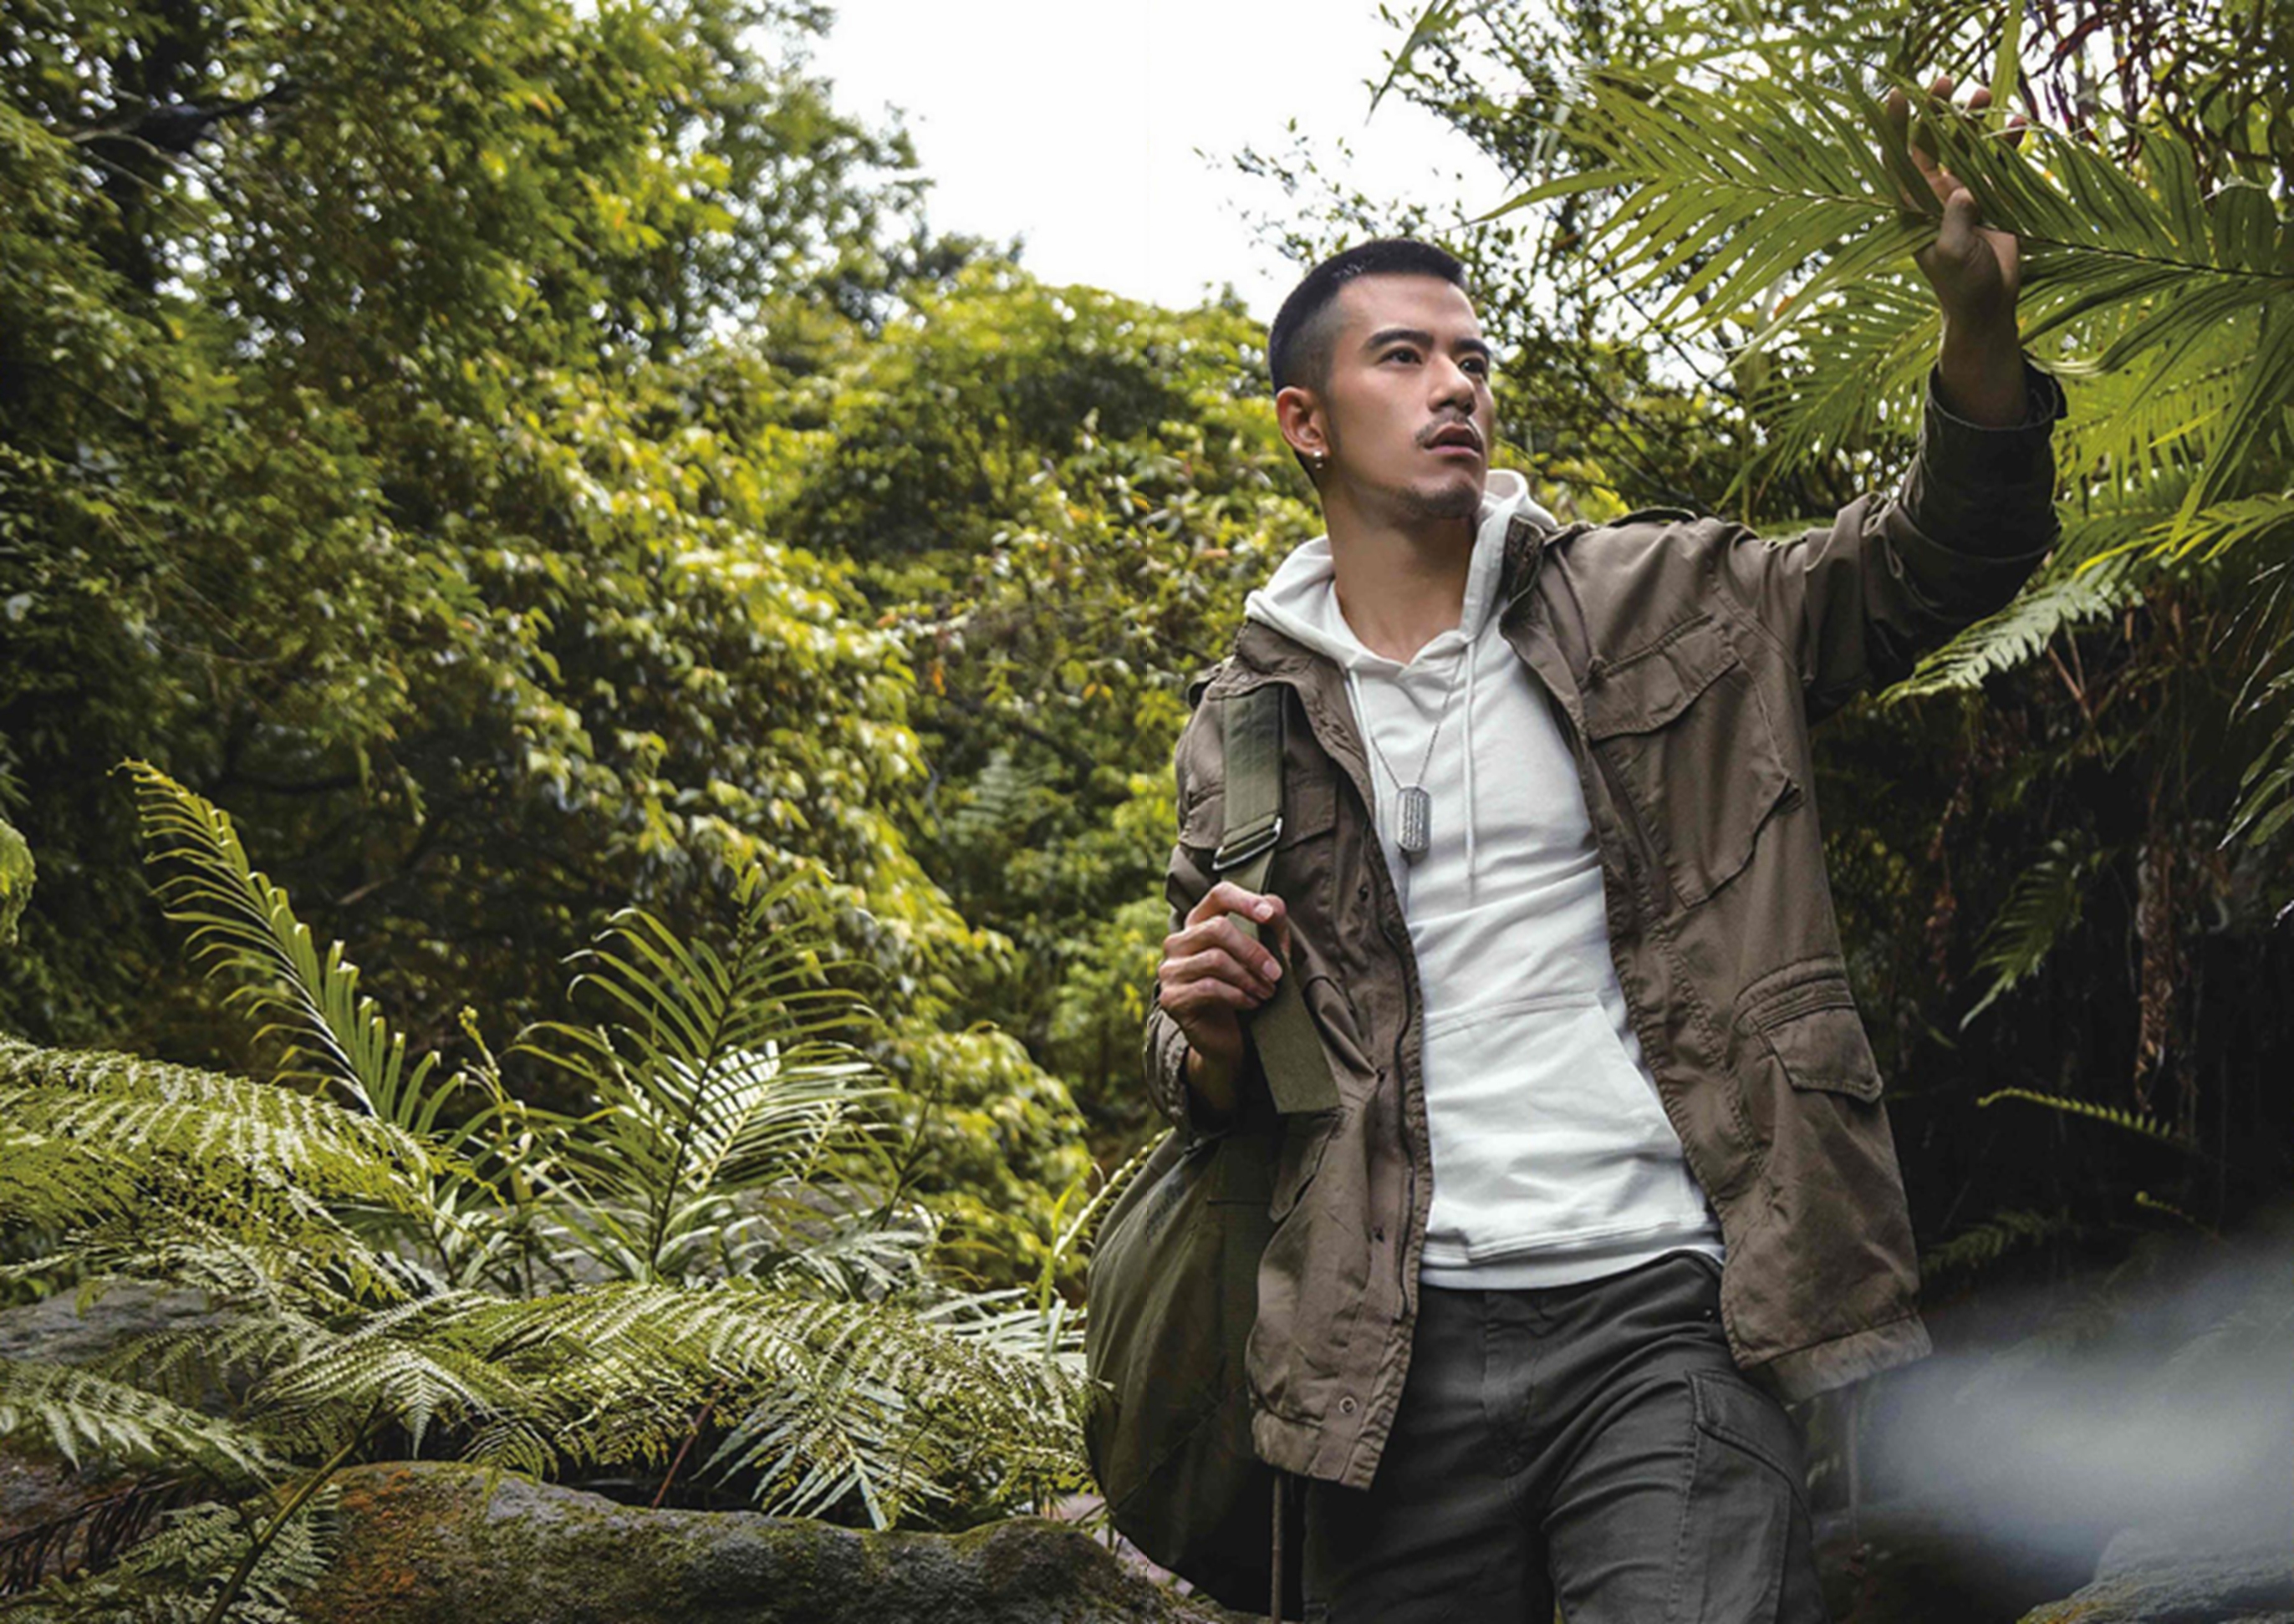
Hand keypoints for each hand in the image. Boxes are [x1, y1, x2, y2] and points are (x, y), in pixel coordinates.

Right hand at [1156, 880, 1290, 1104]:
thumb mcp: (1265, 955)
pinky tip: (1252, 1004)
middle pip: (1218, 929)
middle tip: (1277, 974)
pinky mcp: (1171, 998)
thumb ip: (1271, 926)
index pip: (1219, 895)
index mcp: (1200, 922)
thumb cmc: (1247, 989)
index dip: (1245, 900)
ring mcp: (1170, 970)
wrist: (1230, 1037)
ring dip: (1250, 978)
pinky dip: (1238, 996)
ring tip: (1268, 992)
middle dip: (1254, 952)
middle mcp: (1178, 941)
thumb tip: (1273, 906)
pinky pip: (1209, 988)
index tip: (1269, 916)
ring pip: (1215, 959)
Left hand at [1880, 74, 2031, 335]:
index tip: (1896, 96)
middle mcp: (1933, 194)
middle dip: (1935, 111)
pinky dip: (2006, 142)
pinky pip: (1996, 160)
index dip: (1894, 128)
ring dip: (1971, 120)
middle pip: (1929, 142)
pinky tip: (2018, 122)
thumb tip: (1961, 192)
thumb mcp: (1953, 255)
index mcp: (1914, 206)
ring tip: (1982, 93)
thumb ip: (1954, 222)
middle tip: (1945, 80)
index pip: (1897, 159)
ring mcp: (1963, 192)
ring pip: (1964, 146)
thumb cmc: (1961, 285)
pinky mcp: (1991, 195)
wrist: (1988, 304)